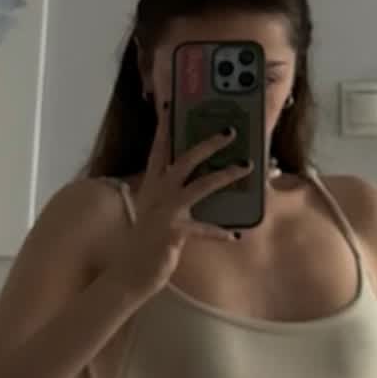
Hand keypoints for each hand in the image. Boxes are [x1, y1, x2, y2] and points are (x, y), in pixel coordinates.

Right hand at [104, 99, 250, 302]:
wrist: (130, 273)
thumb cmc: (147, 242)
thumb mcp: (157, 212)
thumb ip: (171, 194)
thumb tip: (197, 179)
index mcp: (152, 185)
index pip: (159, 148)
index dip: (166, 126)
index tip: (173, 104)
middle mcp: (157, 193)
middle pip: (184, 160)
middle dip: (208, 144)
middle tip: (230, 131)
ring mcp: (165, 211)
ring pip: (199, 185)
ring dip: (224, 175)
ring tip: (246, 166)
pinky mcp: (173, 232)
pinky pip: (203, 229)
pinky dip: (219, 232)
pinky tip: (235, 236)